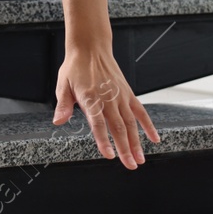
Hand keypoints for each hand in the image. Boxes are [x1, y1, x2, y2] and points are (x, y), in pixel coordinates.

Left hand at [52, 39, 160, 169]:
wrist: (91, 47)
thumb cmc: (75, 67)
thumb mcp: (63, 85)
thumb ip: (63, 105)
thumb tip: (58, 121)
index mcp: (91, 99)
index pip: (98, 124)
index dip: (104, 140)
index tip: (110, 155)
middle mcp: (108, 99)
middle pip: (118, 127)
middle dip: (125, 148)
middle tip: (131, 166)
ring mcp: (120, 96)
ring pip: (131, 123)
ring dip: (137, 142)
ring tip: (140, 159)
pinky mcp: (128, 93)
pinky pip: (140, 111)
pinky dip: (148, 125)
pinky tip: (154, 139)